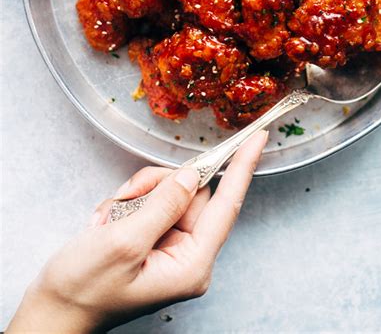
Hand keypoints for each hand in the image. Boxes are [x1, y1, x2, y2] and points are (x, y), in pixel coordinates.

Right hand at [7, 131, 267, 333]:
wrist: (54, 309)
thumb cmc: (84, 288)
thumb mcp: (123, 242)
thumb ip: (163, 205)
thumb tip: (193, 175)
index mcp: (191, 264)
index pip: (226, 205)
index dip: (242, 168)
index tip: (259, 139)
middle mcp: (188, 254)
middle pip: (190, 192)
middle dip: (155, 186)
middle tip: (125, 202)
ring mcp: (171, 246)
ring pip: (168, 191)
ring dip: (136, 196)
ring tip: (109, 220)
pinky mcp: (154, 238)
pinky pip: (151, 201)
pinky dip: (127, 204)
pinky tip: (106, 223)